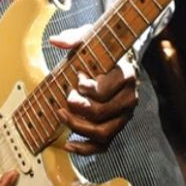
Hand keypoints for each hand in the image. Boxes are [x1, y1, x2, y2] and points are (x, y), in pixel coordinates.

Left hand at [49, 26, 137, 154]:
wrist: (118, 59)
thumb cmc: (103, 49)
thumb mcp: (90, 37)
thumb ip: (74, 37)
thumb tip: (56, 41)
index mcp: (126, 76)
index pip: (103, 91)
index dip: (84, 88)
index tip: (76, 79)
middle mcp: (129, 98)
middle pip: (100, 113)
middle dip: (77, 107)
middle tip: (66, 97)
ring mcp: (124, 115)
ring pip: (102, 133)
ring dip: (78, 127)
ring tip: (61, 115)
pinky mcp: (116, 126)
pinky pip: (103, 145)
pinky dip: (85, 149)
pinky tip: (69, 145)